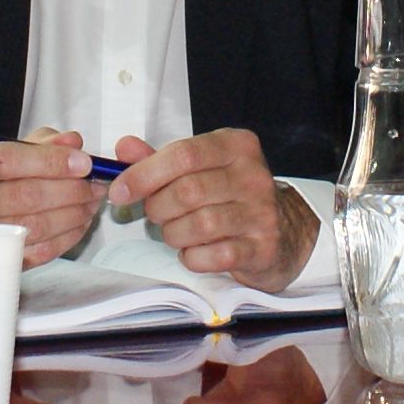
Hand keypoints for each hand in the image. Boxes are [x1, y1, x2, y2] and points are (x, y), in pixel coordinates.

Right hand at [0, 131, 103, 262]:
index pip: (4, 160)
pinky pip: (33, 253)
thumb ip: (37, 144)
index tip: (83, 163)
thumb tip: (73, 143)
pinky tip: (78, 224)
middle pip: (20, 196)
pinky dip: (64, 238)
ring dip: (71, 215)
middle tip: (96, 185)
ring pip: (31, 227)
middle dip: (68, 190)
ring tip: (91, 202)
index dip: (49, 161)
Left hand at [104, 129, 311, 289]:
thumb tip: (124, 148)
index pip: (183, 154)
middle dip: (158, 208)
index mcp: (236, 146)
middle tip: (156, 214)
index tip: (120, 191)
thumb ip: (161, 160)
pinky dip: (192, 257)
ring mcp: (261, 213)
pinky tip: (195, 251)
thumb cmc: (231, 196)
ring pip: (198, 225)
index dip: (144, 174)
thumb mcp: (201, 168)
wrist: (283, 233)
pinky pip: (213, 256)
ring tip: (176, 232)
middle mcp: (253, 175)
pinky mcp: (262, 248)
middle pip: (187, 191)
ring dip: (173, 234)